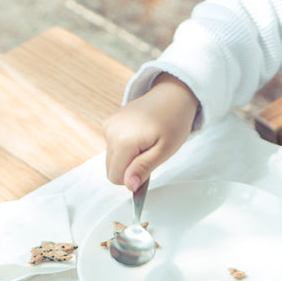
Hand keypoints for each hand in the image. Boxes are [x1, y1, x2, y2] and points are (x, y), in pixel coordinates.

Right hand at [104, 74, 198, 190]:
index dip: (134, 178)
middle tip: (150, 154)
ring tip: (146, 143)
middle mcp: (110, 132)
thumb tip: (129, 185)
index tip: (149, 164)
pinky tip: (140, 136)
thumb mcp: (165, 150)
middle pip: (111, 170)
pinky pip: (112, 148)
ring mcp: (108, 126)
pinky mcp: (109, 123)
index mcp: (123, 141)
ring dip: (128, 158)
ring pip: (112, 160)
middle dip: (130, 169)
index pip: (116, 178)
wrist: (172, 95)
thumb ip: (144, 168)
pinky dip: (125, 148)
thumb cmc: (173, 121)